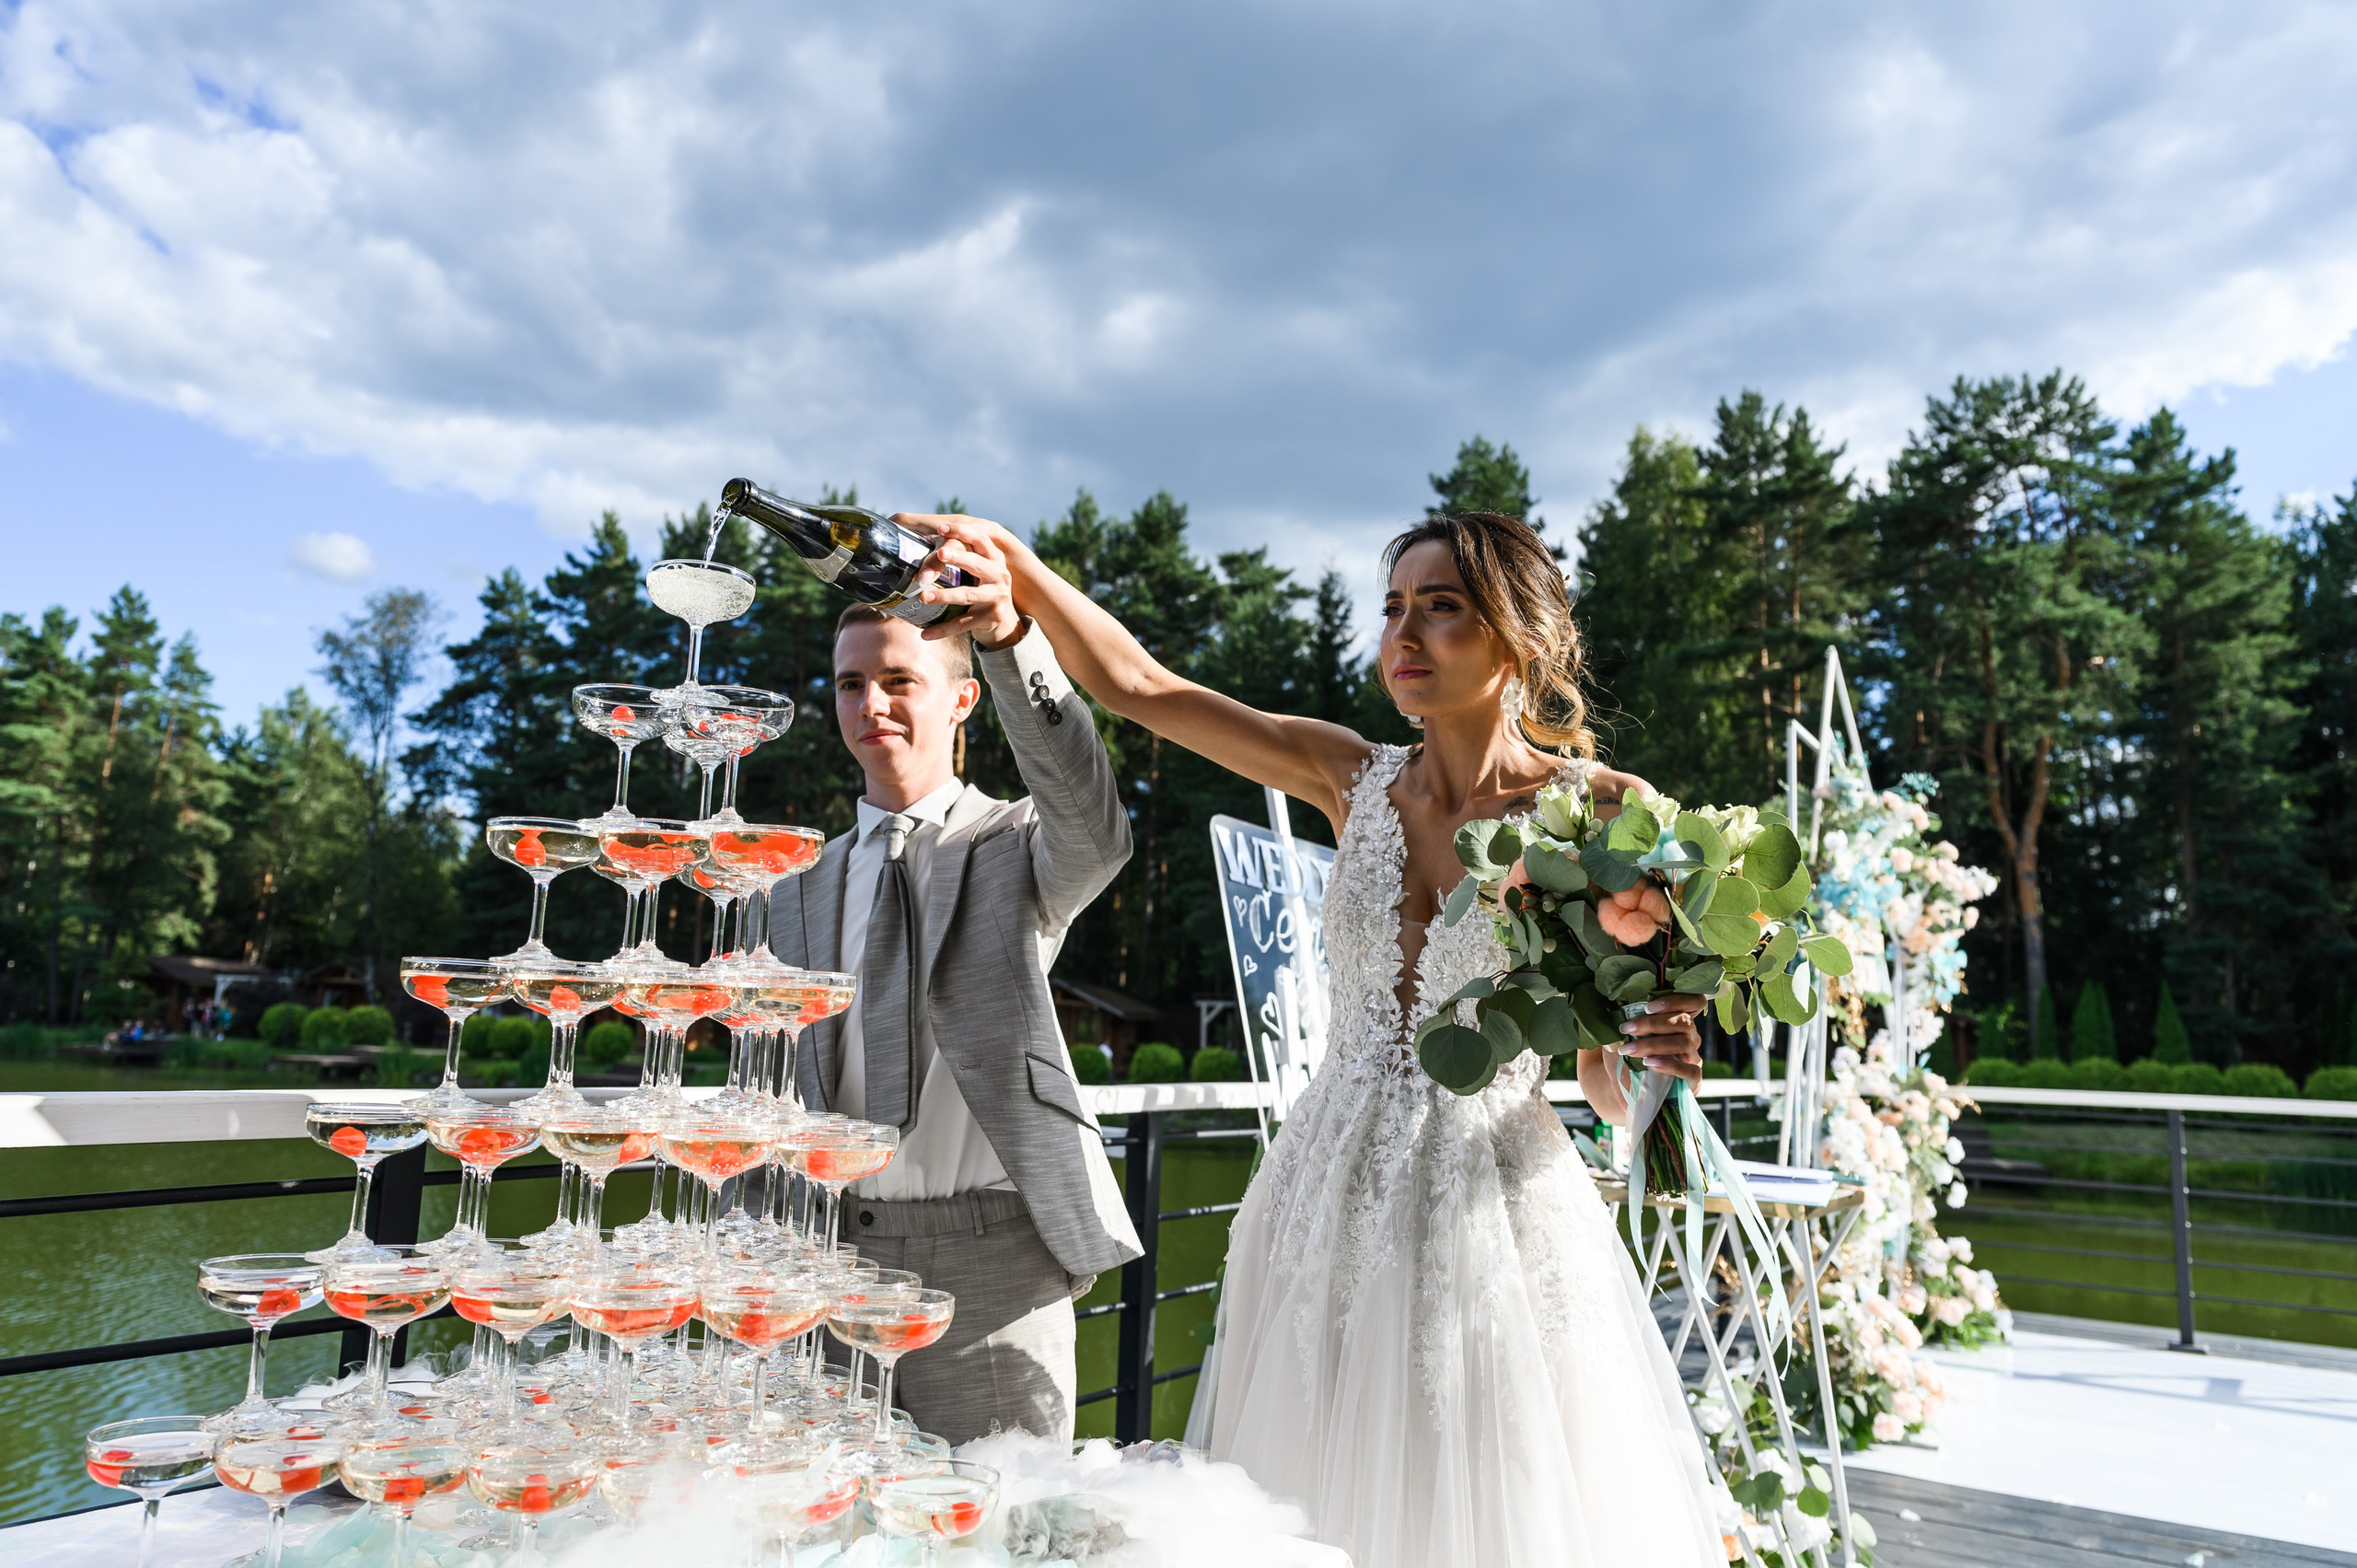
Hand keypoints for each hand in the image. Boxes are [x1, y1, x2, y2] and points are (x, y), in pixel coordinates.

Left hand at [899, 514, 1023, 648]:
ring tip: (923, 597)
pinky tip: (925, 634)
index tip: (941, 528)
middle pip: (977, 563)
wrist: (1005, 622)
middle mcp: (1000, 575)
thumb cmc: (982, 589)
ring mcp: (997, 597)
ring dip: (944, 596)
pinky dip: (943, 629)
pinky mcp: (992, 618)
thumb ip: (961, 556)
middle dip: (958, 557)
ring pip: (967, 595)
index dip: (962, 532)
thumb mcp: (979, 570)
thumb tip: (918, 538)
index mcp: (994, 558)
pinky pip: (963, 624)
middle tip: (939, 553)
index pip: (980, 539)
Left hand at [1614, 994, 1704, 1089]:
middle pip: (1684, 1022)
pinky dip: (1668, 1065)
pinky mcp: (1693, 1081)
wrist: (1628, 1089)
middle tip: (1626, 1028)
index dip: (1676, 1000)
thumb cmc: (1629, 1056)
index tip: (1648, 1006)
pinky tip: (1649, 1063)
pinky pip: (1689, 1070)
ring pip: (1683, 1043)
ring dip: (1652, 1044)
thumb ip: (1630, 1022)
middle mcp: (1691, 1037)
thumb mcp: (1626, 1036)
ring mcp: (1694, 1059)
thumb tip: (1619, 1011)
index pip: (1694, 1001)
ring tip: (1628, 1050)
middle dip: (1652, 1023)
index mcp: (1679, 1021)